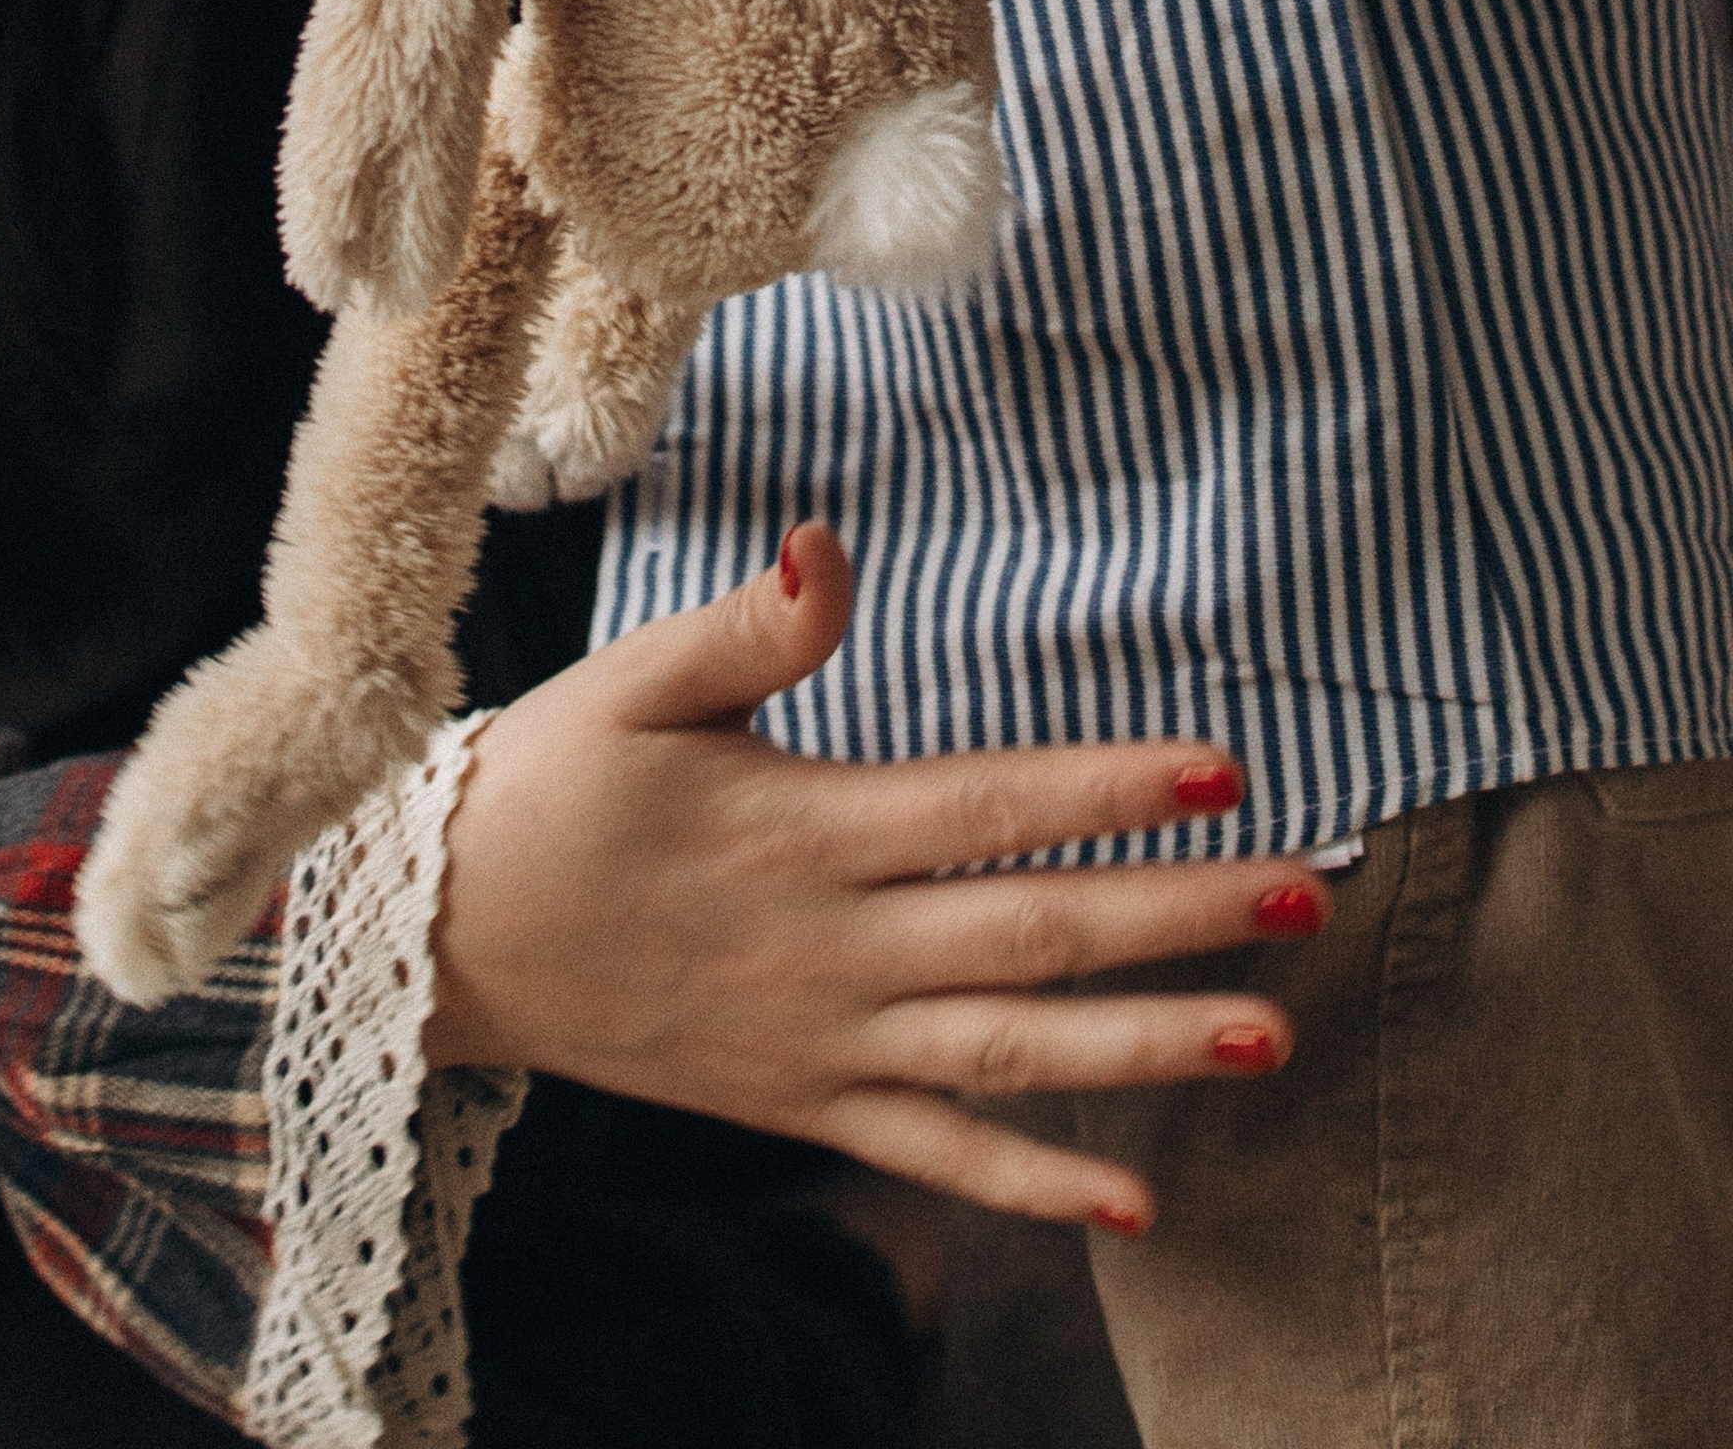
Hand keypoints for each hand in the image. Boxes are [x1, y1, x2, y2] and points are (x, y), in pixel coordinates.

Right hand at [427, 524, 1318, 1232]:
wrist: (446, 941)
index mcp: (805, 828)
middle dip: (1179, 917)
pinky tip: (1137, 1205)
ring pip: (1013, 1053)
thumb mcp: (629, 683)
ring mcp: (826, 1041)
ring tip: (1272, 1040)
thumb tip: (827, 550)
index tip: (1220, 765)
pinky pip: (936, 1157)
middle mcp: (835, 948)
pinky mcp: (804, 1103)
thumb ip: (743, 630)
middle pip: (1035, 932)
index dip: (1108, 786)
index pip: (988, 804)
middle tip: (1307, 897)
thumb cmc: (545, 787)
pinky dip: (1034, 1187)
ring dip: (1147, 1050)